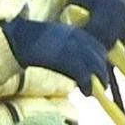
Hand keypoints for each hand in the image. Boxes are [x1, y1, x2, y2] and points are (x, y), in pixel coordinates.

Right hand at [1, 11, 117, 97]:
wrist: (22, 40)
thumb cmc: (33, 40)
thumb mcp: (55, 37)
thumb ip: (67, 45)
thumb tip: (73, 60)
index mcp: (76, 31)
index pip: (97, 45)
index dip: (101, 60)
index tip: (100, 70)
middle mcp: (78, 39)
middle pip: (99, 57)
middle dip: (102, 71)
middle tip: (102, 84)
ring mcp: (74, 49)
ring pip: (96, 67)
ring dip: (98, 80)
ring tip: (93, 91)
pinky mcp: (69, 61)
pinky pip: (85, 76)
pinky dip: (88, 86)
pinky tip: (86, 92)